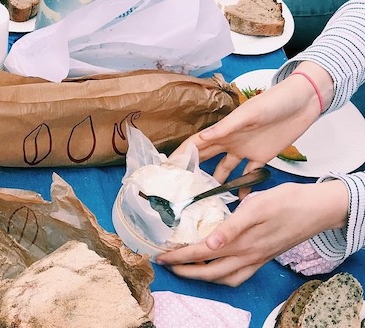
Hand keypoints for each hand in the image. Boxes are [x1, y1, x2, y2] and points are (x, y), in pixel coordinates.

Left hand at [156, 181, 348, 285]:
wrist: (318, 208)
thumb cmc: (286, 201)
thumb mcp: (256, 206)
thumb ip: (231, 226)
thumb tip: (209, 244)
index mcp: (242, 242)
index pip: (201, 253)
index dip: (179, 256)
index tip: (161, 255)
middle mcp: (248, 256)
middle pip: (209, 272)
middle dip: (184, 270)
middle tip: (165, 264)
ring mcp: (257, 259)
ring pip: (224, 277)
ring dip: (202, 276)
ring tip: (185, 267)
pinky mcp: (264, 257)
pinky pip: (238, 275)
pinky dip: (221, 276)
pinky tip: (215, 267)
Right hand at [175, 64, 329, 185]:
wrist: (302, 103)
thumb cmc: (273, 102)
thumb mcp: (249, 114)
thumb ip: (226, 127)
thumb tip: (201, 138)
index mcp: (224, 130)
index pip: (196, 143)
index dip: (182, 154)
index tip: (168, 169)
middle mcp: (230, 141)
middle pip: (206, 158)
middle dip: (193, 171)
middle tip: (182, 189)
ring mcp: (245, 150)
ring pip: (225, 169)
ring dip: (217, 182)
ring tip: (207, 199)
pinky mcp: (262, 156)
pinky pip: (249, 174)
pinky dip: (244, 186)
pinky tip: (238, 200)